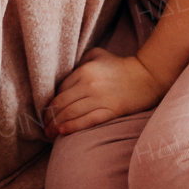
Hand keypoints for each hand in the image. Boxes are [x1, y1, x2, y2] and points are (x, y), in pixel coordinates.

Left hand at [44, 48, 162, 136]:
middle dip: (49, 117)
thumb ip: (79, 62)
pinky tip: (63, 132)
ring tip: (49, 133)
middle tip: (43, 126)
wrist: (146, 77)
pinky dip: (72, 127)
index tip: (45, 112)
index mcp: (84, 70)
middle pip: (62, 104)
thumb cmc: (119, 65)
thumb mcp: (97, 55)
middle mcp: (89, 85)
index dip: (50, 103)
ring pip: (71, 114)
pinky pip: (87, 121)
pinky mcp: (110, 111)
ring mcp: (100, 99)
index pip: (60, 90)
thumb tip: (63, 78)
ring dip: (56, 125)